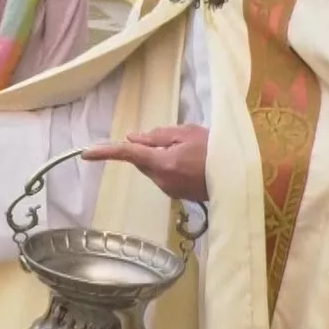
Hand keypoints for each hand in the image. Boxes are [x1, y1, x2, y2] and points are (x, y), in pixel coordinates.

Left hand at [83, 124, 209, 201]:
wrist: (242, 177)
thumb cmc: (217, 150)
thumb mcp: (188, 132)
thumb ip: (157, 136)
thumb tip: (132, 138)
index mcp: (163, 164)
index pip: (128, 155)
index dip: (106, 152)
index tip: (86, 153)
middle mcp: (162, 181)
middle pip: (141, 162)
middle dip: (148, 150)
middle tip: (176, 140)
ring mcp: (170, 191)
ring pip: (153, 169)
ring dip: (161, 158)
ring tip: (191, 152)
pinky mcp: (177, 196)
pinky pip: (165, 177)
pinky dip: (170, 167)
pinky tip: (193, 164)